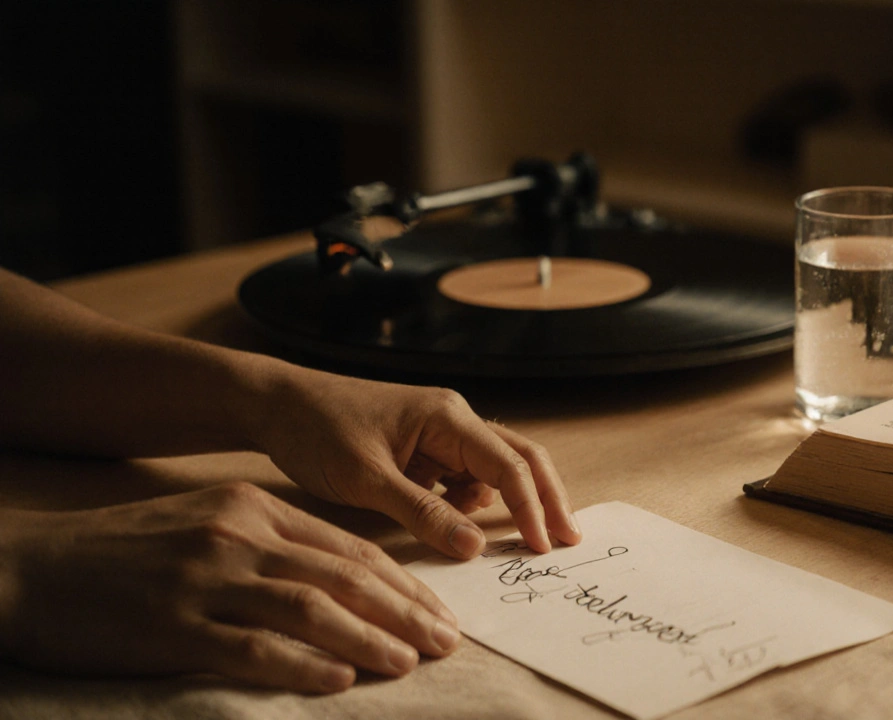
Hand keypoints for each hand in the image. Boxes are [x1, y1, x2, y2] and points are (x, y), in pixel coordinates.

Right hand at [0, 483, 458, 692]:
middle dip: (404, 610)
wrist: (34, 567)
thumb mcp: (208, 524)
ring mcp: (206, 581)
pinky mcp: (175, 627)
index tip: (437, 609)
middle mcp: (237, 537)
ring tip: (410, 662)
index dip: (400, 582)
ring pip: (310, 608)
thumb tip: (342, 584)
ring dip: (370, 637)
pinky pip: (253, 648)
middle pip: (342, 576)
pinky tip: (342, 678)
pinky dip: (303, 665)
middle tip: (448, 640)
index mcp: (252, 508)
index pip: (346, 548)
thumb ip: (272, 544)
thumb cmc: (127, 551)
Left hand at [256, 371, 581, 558]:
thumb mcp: (366, 479)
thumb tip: (475, 546)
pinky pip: (464, 477)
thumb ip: (422, 512)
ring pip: (495, 469)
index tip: (545, 547)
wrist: (278, 404)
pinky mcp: (425, 448)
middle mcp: (453, 419)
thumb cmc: (318, 429)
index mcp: (447, 417)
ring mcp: (441, 432)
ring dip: (510, 503)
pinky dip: (473, 503)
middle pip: (521, 458)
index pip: (509, 464)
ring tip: (521, 541)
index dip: (532, 508)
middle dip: (547, 499)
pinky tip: (462, 524)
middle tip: (569, 540)